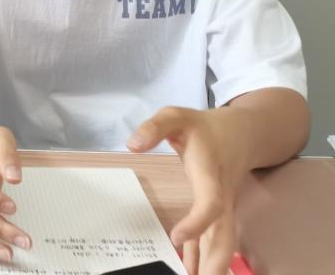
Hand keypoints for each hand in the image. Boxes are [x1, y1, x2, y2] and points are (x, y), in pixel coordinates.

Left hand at [128, 106, 249, 274]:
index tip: (177, 238)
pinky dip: (204, 256)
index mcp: (211, 175)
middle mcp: (221, 196)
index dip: (197, 223)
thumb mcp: (175, 115)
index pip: (210, 204)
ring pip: (221, 242)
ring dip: (211, 265)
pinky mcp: (218, 211)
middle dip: (216, 263)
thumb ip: (154, 127)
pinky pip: (213, 238)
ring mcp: (223, 207)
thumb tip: (132, 144)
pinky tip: (191, 271)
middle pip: (224, 235)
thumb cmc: (203, 126)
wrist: (241, 132)